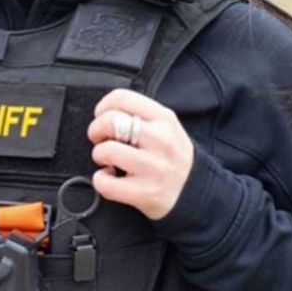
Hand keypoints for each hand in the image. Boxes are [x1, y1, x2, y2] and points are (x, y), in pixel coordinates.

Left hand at [87, 89, 193, 219]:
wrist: (195, 192)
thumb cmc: (172, 157)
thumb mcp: (167, 127)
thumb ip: (141, 116)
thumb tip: (105, 113)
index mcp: (164, 119)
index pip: (122, 98)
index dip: (103, 107)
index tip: (101, 116)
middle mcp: (160, 140)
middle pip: (109, 121)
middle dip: (96, 130)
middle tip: (100, 139)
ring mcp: (153, 168)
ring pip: (106, 150)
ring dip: (99, 155)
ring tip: (109, 160)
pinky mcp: (144, 193)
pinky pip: (105, 183)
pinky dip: (100, 180)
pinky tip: (112, 178)